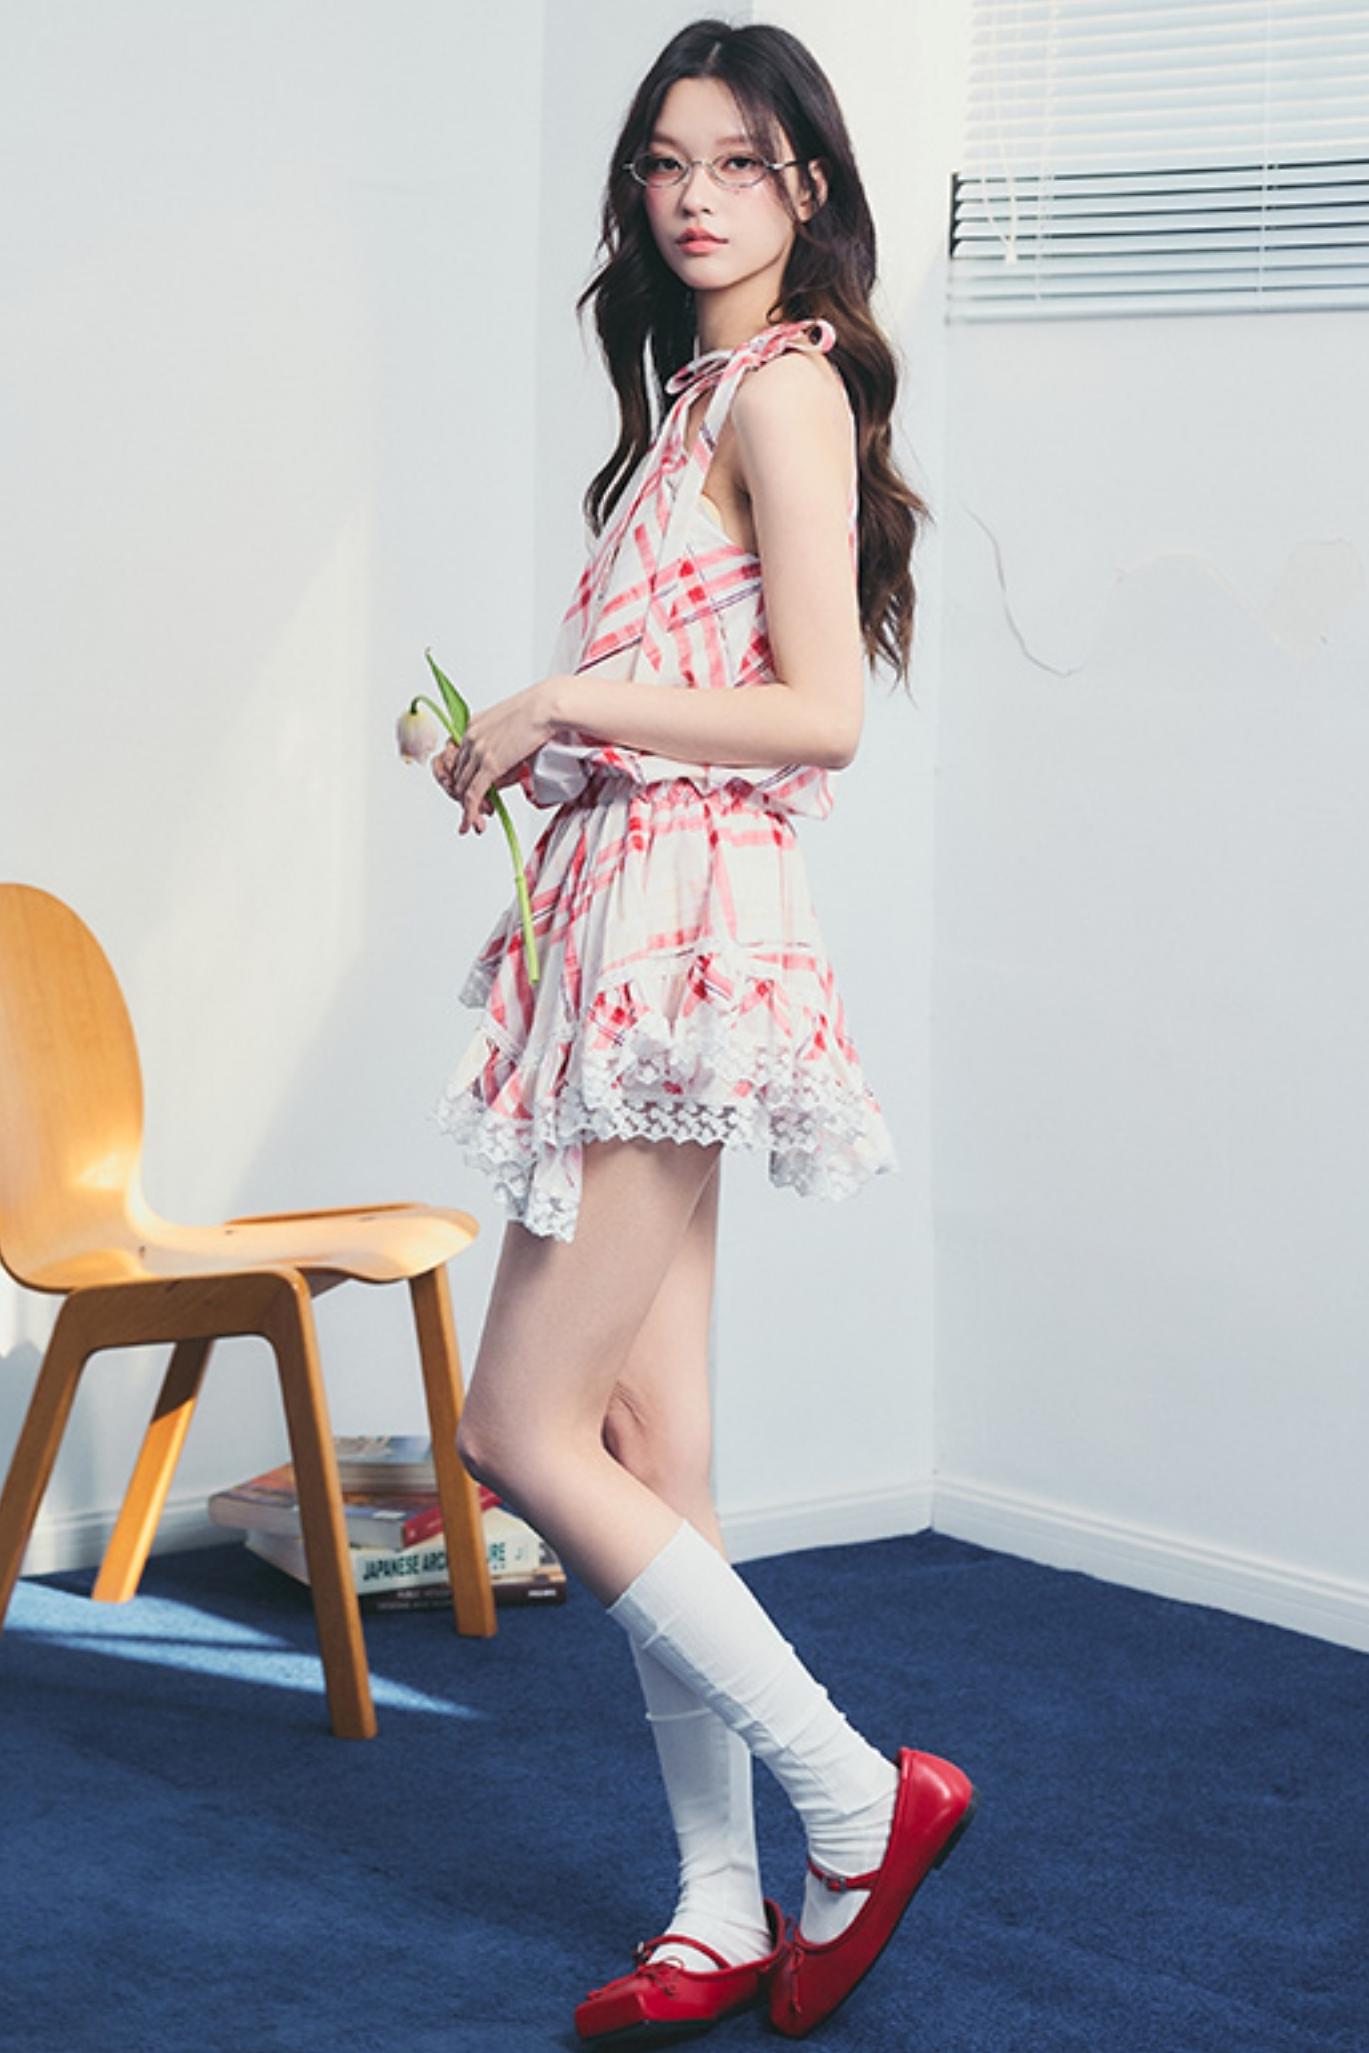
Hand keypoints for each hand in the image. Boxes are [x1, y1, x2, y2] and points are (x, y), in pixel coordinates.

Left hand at [431, 677, 559, 832]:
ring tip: (477, 822)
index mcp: (472, 725)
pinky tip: (469, 824)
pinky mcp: (489, 764)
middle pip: (458, 775)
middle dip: (465, 797)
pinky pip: (473, 795)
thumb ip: (501, 747)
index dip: (464, 780)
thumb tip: (503, 769)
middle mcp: (470, 737)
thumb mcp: (511, 728)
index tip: (474, 792)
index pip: (458, 760)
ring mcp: (478, 751)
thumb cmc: (539, 711)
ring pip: (463, 788)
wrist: (547, 706)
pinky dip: (469, 813)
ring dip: (469, 808)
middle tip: (478, 811)